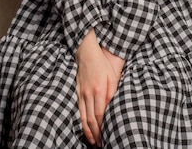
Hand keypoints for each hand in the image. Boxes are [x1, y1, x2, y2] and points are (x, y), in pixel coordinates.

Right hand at [76, 31, 122, 146]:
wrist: (86, 53)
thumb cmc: (102, 63)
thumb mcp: (112, 75)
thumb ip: (112, 92)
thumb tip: (112, 108)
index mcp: (100, 90)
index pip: (101, 114)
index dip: (104, 128)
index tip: (108, 136)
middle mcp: (89, 94)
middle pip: (92, 119)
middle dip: (97, 134)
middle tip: (102, 144)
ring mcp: (82, 94)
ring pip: (85, 118)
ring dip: (89, 132)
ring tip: (94, 142)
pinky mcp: (78, 93)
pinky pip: (80, 111)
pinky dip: (83, 123)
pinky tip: (86, 130)